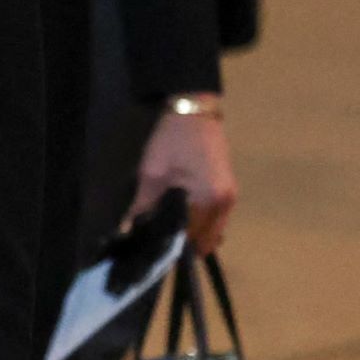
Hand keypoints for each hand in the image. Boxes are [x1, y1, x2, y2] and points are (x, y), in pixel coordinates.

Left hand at [129, 101, 236, 255]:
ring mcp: (231, 195)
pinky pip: (217, 216)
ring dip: (196, 233)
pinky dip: (203, 220)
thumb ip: (143, 205)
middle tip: (161, 243)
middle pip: (207, 237)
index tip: (156, 251)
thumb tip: (129, 229)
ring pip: (214, 228)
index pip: (193, 237)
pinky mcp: (228, 187)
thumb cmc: (173, 139)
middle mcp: (226, 203)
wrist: (194, 108)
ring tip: (170, 231)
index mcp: (209, 201)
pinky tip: (183, 216)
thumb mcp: (152, 173)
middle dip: (187, 243)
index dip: (174, 246)